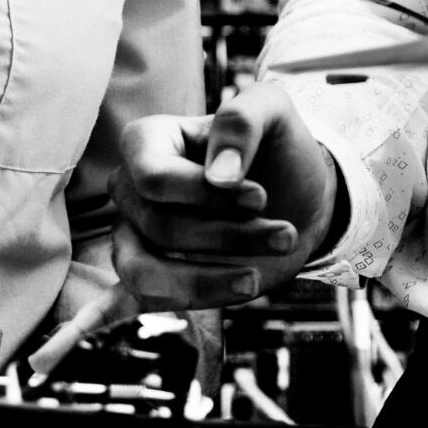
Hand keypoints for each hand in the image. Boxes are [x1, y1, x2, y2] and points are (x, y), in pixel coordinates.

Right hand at [108, 83, 341, 309]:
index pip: (155, 177)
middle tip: (284, 233)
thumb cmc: (276, 149)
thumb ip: (242, 120)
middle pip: (160, 227)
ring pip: (145, 273)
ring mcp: (135, 235)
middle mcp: (131, 189)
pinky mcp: (153, 276)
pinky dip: (142, 310)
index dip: (205, 195)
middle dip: (228, 237)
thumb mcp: (272, 110)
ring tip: (255, 278)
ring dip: (207, 282)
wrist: (296, 199)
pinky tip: (134, 317)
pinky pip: (137, 300)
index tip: (260, 197)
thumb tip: (218, 175)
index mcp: (146, 141)